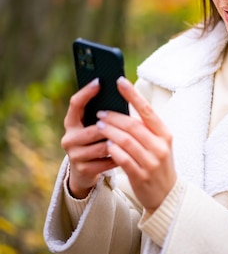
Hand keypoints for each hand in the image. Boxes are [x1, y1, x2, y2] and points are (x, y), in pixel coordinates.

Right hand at [62, 78, 116, 198]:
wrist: (84, 171)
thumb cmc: (95, 141)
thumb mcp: (93, 126)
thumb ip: (101, 114)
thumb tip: (120, 92)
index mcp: (70, 123)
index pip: (75, 104)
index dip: (86, 92)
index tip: (99, 81)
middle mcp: (69, 138)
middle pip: (94, 129)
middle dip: (112, 127)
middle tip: (128, 123)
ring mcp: (74, 155)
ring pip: (101, 147)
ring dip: (117, 143)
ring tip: (131, 140)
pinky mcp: (83, 170)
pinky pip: (106, 161)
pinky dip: (119, 157)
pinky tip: (128, 154)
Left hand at [95, 77, 176, 211]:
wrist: (167, 195)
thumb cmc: (158, 165)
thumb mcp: (158, 144)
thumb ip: (146, 128)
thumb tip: (126, 107)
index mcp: (165, 134)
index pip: (147, 110)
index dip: (133, 94)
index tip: (120, 81)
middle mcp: (160, 146)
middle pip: (133, 125)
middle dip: (114, 117)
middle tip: (100, 112)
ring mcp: (151, 162)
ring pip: (125, 141)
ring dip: (109, 131)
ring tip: (99, 126)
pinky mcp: (141, 176)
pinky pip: (123, 159)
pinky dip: (112, 150)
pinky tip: (105, 145)